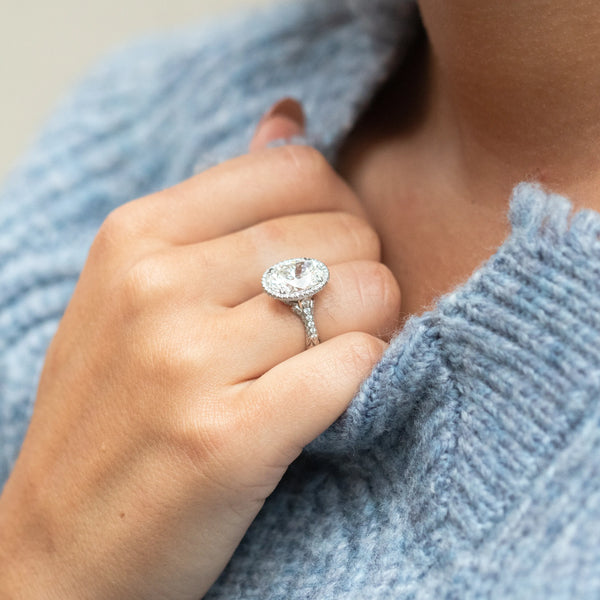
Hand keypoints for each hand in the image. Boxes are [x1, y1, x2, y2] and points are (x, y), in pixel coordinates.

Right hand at [0, 99, 400, 598]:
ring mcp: (188, 364)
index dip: (337, 211)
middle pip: (341, 231)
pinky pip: (353, 368)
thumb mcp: (138, 287)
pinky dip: (366, 376)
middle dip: (363, 271)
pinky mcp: (227, 441)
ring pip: (362, 296)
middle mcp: (157, 287)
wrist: (61, 547)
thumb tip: (288, 117)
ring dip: (373, 326)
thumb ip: (223, 201)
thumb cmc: (112, 411)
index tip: (328, 255)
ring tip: (337, 355)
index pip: (299, 171)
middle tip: (337, 316)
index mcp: (137, 236)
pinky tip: (334, 396)